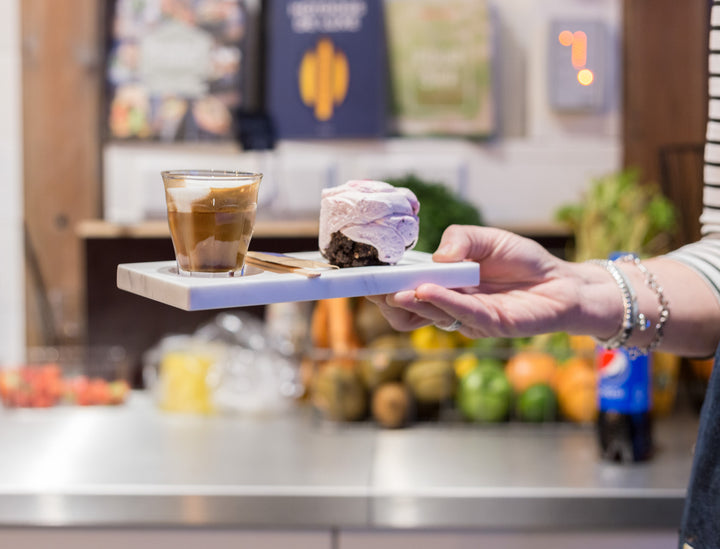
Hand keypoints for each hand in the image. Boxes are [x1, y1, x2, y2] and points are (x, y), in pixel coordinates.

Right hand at [367, 225, 606, 338]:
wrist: (561, 280)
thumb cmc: (521, 260)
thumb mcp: (486, 237)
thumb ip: (460, 239)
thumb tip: (436, 258)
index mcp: (441, 283)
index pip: (402, 287)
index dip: (380, 283)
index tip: (362, 273)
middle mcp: (448, 304)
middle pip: (405, 309)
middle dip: (386, 298)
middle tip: (373, 285)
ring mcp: (466, 318)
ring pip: (429, 313)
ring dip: (411, 301)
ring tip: (396, 289)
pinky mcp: (490, 326)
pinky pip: (461, 314)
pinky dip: (443, 301)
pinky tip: (428, 289)